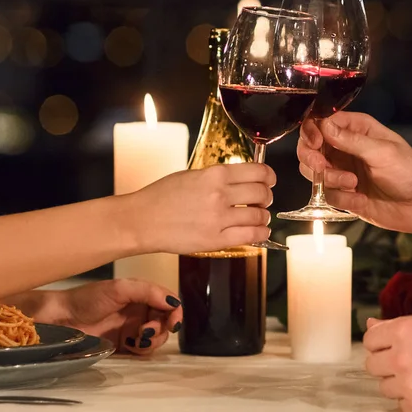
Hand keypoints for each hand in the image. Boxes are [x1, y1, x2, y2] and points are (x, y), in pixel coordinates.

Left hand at [35, 280, 182, 354]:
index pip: (169, 301)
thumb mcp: (120, 289)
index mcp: (141, 293)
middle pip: (166, 321)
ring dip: (153, 340)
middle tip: (146, 331)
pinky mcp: (124, 345)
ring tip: (137, 339)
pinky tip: (130, 345)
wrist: (61, 319)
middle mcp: (140, 310)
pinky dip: (142, 349)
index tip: (173, 323)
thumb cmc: (88, 299)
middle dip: (161, 328)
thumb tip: (174, 303)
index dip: (175, 312)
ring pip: (157, 337)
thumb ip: (148, 292)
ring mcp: (132, 328)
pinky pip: (143, 350)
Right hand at [127, 163, 275, 254]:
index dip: (269, 176)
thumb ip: (218, 177)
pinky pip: (251, 236)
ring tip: (259, 217)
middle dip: (267, 197)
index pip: (258, 172)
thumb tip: (243, 179)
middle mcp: (220, 195)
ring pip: (260, 216)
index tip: (269, 180)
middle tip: (263, 200)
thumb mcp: (192, 175)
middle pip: (262, 193)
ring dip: (264, 217)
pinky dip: (261, 233)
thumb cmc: (162, 197)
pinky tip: (259, 231)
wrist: (141, 220)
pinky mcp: (216, 240)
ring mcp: (218, 218)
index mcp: (214, 174)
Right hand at [297, 112, 411, 243]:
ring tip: (352, 184)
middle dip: (311, 157)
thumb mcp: (382, 151)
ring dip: (329, 179)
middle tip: (322, 166)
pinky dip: (340, 197)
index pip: (321, 123)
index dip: (312, 131)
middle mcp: (345, 149)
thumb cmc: (410, 171)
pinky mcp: (345, 194)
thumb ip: (350, 140)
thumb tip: (323, 125)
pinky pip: (327, 195)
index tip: (316, 143)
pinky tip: (359, 199)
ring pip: (314, 172)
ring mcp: (343, 172)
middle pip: (310, 147)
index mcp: (356, 130)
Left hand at [363, 312, 411, 411]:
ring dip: (397, 382)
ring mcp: (410, 384)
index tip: (390, 345)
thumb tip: (372, 323)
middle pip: (372, 365)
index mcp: (405, 331)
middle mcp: (402, 357)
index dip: (380, 342)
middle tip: (406, 361)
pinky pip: (401, 405)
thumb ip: (399, 323)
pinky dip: (411, 399)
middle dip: (386, 362)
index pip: (370, 339)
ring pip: (385, 386)